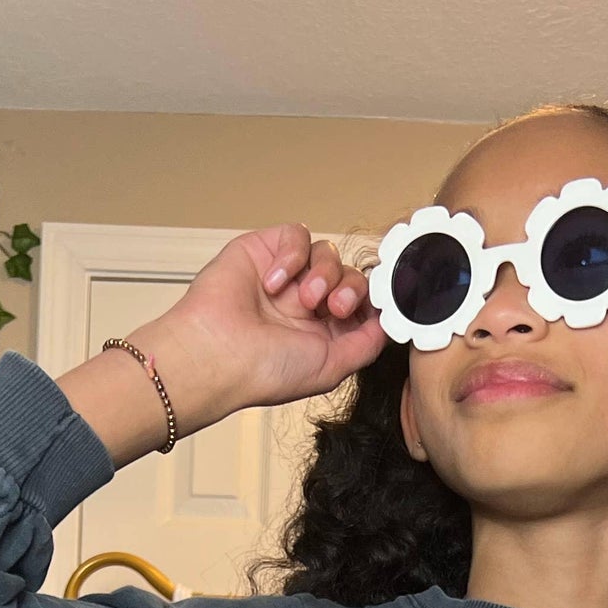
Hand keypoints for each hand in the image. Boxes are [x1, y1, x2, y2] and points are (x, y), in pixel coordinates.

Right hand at [165, 222, 386, 414]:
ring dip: (323, 274)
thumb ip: (366, 344)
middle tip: (333, 307)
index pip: (363, 304)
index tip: (380, 303)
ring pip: (328, 253)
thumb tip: (391, 322)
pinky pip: (296, 236)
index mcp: (324, 333)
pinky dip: (292, 256)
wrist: (216, 354)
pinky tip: (274, 283)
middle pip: (351, 276)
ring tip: (302, 299)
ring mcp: (287, 276)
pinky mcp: (266, 251)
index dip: (374, 300)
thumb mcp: (331, 368)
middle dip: (350, 289)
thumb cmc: (264, 370)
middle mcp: (307, 304)